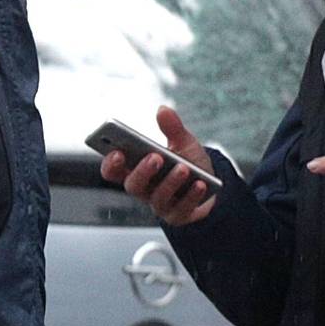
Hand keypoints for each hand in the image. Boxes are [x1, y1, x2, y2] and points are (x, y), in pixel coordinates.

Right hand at [99, 104, 216, 228]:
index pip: (113, 171)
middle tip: (155, 157)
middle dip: (142, 171)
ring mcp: (160, 205)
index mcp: (137, 170)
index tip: (117, 151)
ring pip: (158, 198)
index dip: (111, 164)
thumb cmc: (190, 163)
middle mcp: (145, 189)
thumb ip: (172, 128)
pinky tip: (200, 184)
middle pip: (133, 185)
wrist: (213, 187)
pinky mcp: (178, 216)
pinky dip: (191, 196)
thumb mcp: (183, 142)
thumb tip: (163, 110)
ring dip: (171, 182)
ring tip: (183, 168)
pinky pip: (181, 209)